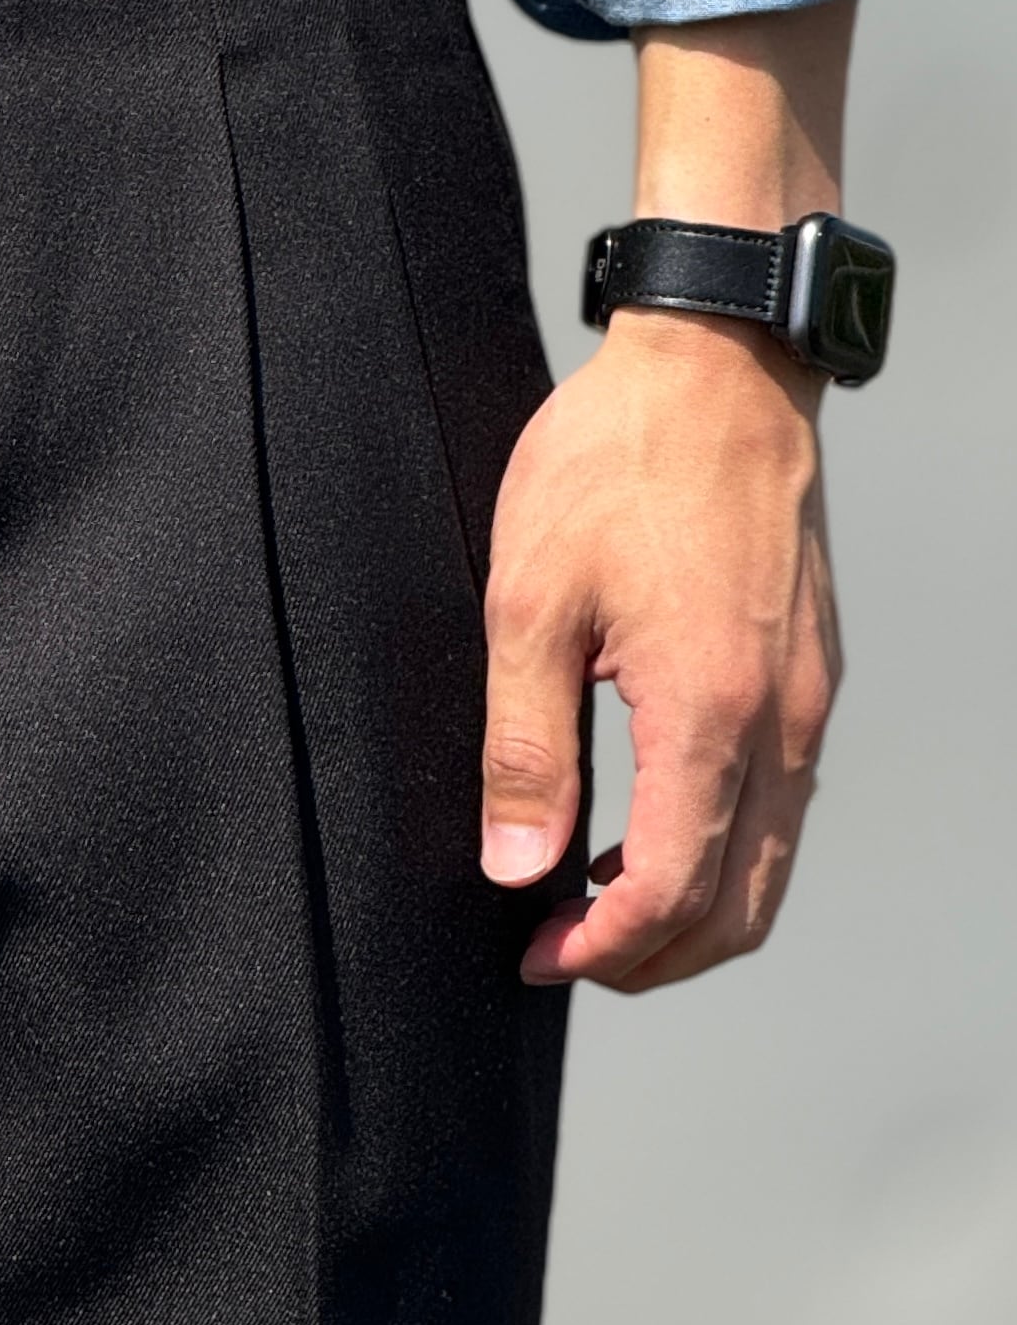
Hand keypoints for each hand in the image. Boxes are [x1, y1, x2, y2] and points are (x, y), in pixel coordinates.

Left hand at [482, 314, 837, 988]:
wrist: (716, 367)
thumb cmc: (618, 461)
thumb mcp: (530, 599)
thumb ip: (523, 745)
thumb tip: (514, 865)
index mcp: (708, 710)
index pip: (673, 888)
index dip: (602, 948)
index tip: (536, 955)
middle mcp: (780, 719)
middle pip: (740, 905)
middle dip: (652, 957)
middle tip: (562, 953)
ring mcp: (806, 698)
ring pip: (771, 863)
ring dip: (691, 911)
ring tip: (595, 904)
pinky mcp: (809, 672)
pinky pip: (782, 803)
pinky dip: (724, 849)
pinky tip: (650, 826)